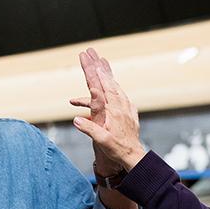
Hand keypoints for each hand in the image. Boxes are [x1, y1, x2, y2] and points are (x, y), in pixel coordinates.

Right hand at [70, 48, 146, 170]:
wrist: (133, 156)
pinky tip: (110, 84)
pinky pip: (119, 94)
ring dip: (107, 73)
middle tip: (91, 52)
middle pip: (108, 81)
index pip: (101, 87)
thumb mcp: (102, 141)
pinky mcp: (128, 111)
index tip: (89, 60)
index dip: (94, 73)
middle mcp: (121, 105)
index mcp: (113, 110)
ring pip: (115, 86)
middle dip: (98, 66)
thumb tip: (76, 118)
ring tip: (101, 61)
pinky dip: (113, 86)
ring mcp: (126, 107)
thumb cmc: (116, 149)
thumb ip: (90, 129)